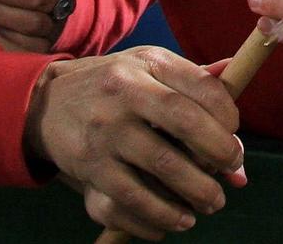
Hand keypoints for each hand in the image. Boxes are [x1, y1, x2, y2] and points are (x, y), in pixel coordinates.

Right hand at [24, 47, 244, 239]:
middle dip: (219, 153)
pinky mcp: (90, 165)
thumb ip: (194, 82)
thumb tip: (236, 104)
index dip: (227, 115)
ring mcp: (106, 129)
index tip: (235, 134)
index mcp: (148, 63)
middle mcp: (126, 91)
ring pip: (164, 166)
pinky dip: (162, 216)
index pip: (201, 86)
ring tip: (212, 202)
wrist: (47, 102)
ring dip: (198, 191)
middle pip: (186, 122)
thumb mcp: (149, 68)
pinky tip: (178, 220)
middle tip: (232, 171)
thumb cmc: (114, 86)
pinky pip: (133, 198)